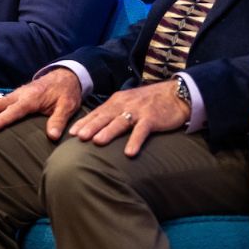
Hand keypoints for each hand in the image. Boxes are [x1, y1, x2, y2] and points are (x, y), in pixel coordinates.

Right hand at [0, 69, 83, 139]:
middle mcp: (21, 95)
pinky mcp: (17, 96)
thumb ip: (59, 120)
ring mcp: (17, 94)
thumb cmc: (67, 92)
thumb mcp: (67, 106)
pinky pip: (0, 101)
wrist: (67, 76)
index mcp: (32, 98)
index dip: (2, 120)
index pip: (14, 111)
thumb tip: (52, 136)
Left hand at [68, 80, 189, 157]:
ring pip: (120, 122)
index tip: (71, 133)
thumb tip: (96, 129)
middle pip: (105, 117)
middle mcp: (125, 104)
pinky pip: (142, 131)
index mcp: (117, 101)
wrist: (177, 94)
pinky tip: (129, 153)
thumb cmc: (150, 102)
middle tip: (78, 138)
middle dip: (91, 127)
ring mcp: (139, 111)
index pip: (97, 112)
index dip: (84, 122)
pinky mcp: (152, 118)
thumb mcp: (129, 103)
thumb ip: (114, 113)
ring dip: (108, 132)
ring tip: (96, 142)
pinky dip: (135, 141)